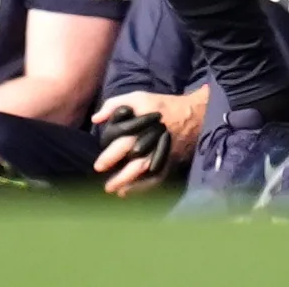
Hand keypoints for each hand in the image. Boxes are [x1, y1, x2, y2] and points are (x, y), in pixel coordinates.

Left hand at [92, 90, 206, 196]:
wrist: (192, 115)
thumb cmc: (161, 106)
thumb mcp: (137, 97)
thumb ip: (114, 105)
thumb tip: (96, 119)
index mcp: (142, 124)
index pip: (123, 141)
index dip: (110, 155)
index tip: (98, 166)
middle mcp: (152, 140)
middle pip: (135, 161)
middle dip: (119, 175)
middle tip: (106, 186)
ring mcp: (162, 153)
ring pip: (145, 172)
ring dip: (129, 184)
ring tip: (114, 190)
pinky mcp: (170, 161)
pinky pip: (156, 178)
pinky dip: (143, 187)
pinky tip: (129, 191)